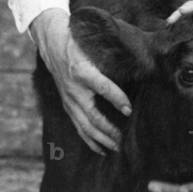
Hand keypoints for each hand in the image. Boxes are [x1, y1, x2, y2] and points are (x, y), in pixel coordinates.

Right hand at [30, 8, 130, 153]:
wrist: (52, 42)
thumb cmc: (80, 42)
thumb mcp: (94, 44)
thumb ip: (113, 54)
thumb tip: (141, 61)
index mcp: (83, 71)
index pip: (103, 87)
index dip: (117, 99)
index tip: (130, 111)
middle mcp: (74, 89)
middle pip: (93, 116)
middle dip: (110, 130)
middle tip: (125, 140)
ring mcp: (69, 100)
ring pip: (85, 126)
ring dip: (102, 139)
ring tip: (117, 149)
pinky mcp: (67, 105)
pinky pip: (78, 127)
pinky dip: (90, 140)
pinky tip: (102, 149)